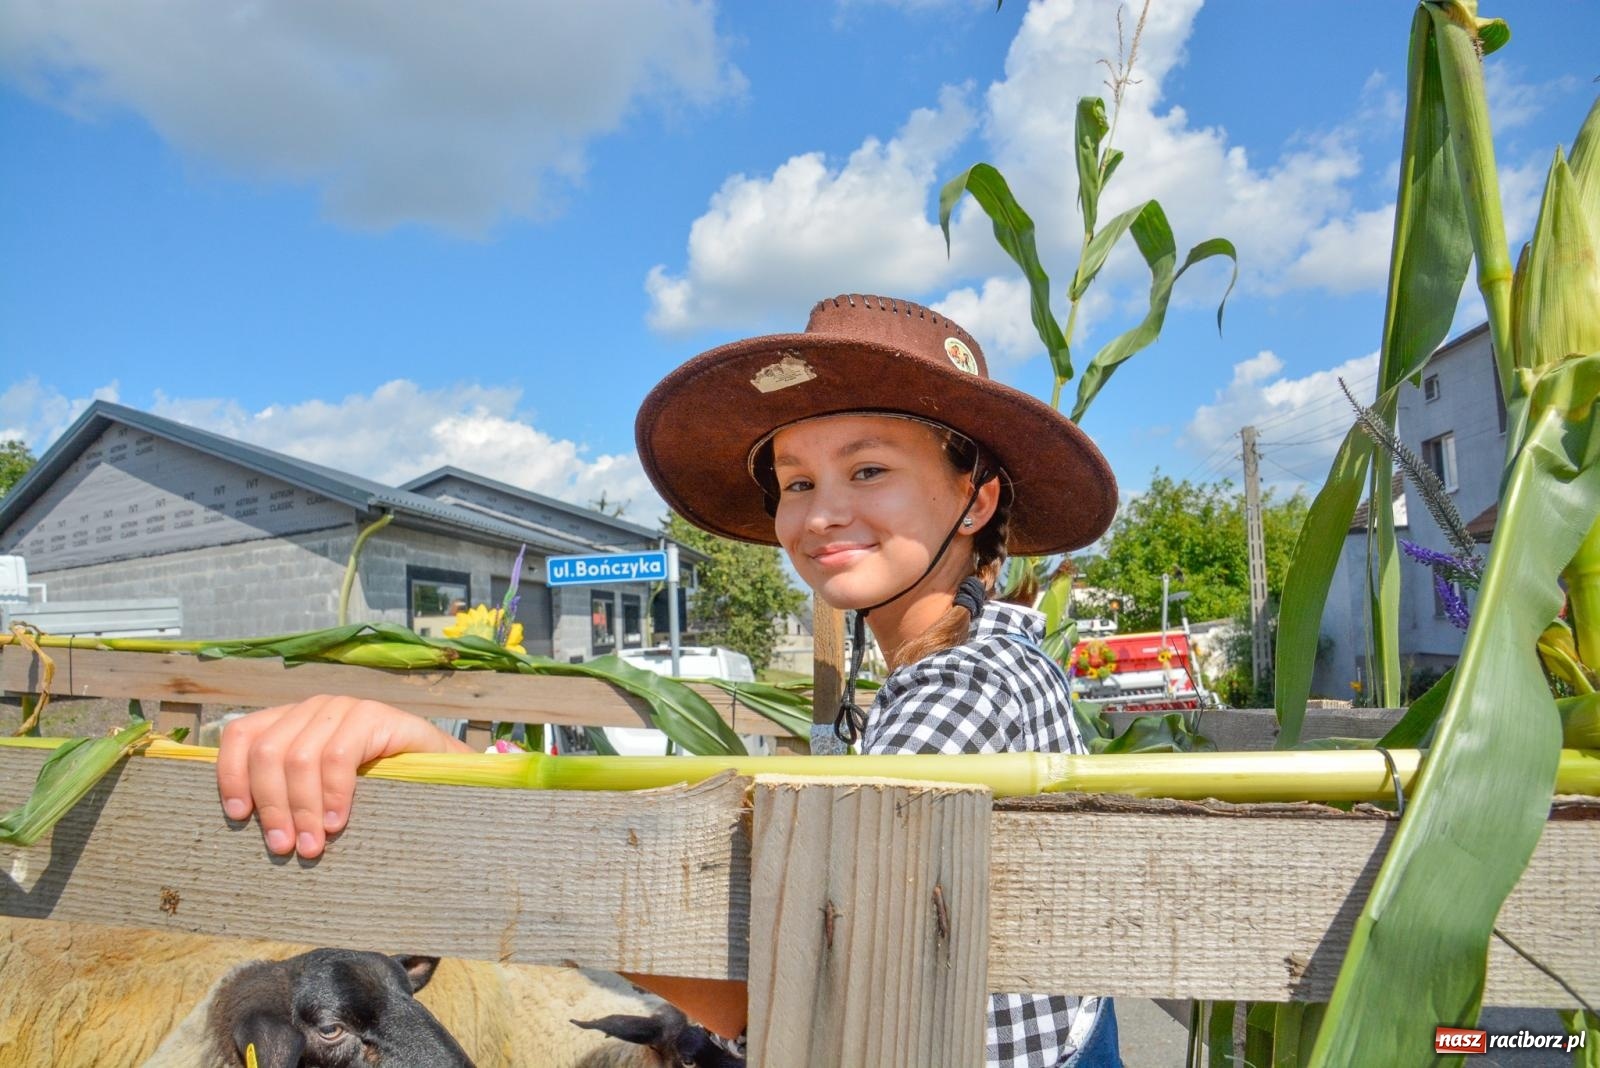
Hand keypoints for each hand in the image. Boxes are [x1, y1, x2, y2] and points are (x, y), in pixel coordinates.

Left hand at [216, 696, 471, 858]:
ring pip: (300, 757)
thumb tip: (244, 823)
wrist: (440, 777)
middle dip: (272, 805)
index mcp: (290, 722)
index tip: (239, 817)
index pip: (242, 735)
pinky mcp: (377, 716)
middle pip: (268, 751)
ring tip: (312, 846)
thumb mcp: (320, 792)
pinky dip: (333, 795)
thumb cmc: (374, 792)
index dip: (231, 775)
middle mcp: (313, 708)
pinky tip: (336, 822)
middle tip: (283, 847)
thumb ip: (288, 793)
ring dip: (302, 808)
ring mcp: (345, 708)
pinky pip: (340, 756)